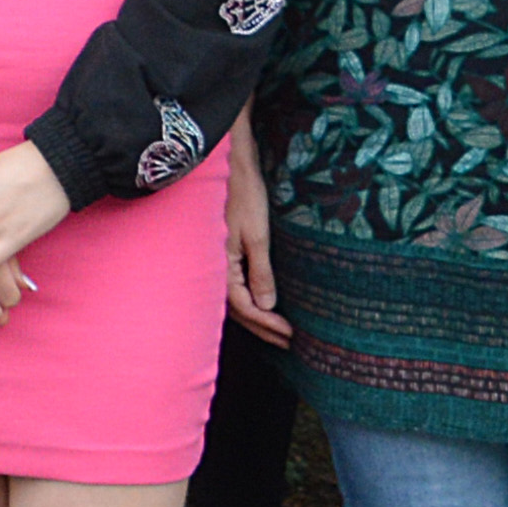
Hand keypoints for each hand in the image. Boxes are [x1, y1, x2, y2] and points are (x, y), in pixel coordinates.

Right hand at [224, 139, 292, 348]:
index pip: (246, 308)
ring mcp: (220, 259)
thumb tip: (267, 305)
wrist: (230, 164)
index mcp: (223, 267)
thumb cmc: (244, 195)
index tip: (291, 335)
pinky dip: (251, 298)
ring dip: (258, 316)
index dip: (268, 324)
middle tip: (288, 342)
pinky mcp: (225, 250)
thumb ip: (261, 272)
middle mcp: (216, 267)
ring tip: (278, 329)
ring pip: (237, 298)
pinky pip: (236, 284)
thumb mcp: (256, 235)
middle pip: (240, 309)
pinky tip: (263, 301)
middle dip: (263, 328)